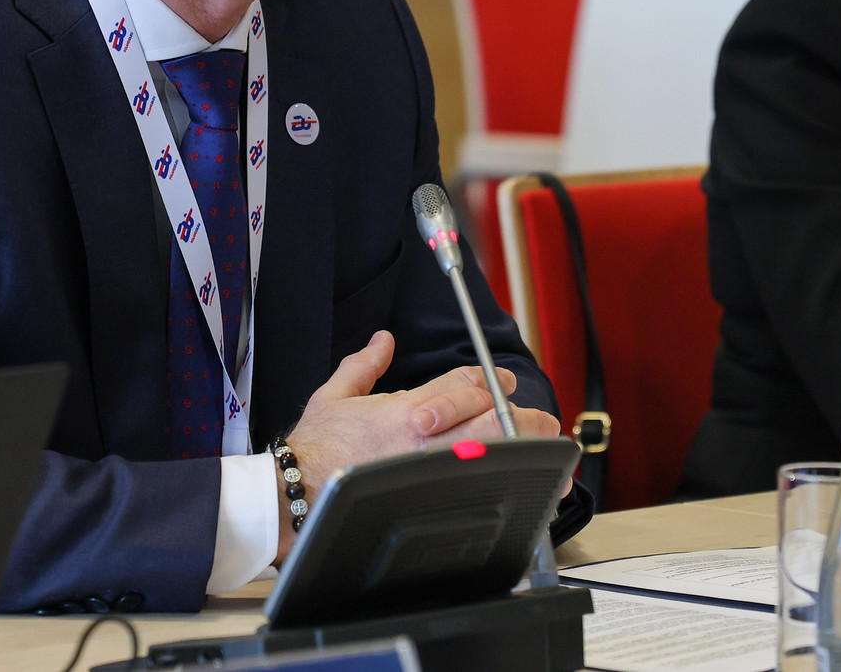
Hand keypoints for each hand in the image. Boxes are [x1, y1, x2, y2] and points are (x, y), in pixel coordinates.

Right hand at [274, 331, 550, 558]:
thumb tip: (383, 340)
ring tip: (546, 450)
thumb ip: (363, 365)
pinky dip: (505, 484)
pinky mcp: (425, 499)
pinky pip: (476, 488)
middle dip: (521, 415)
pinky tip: (526, 486)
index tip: (506, 382)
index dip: (490, 379)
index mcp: (405, 408)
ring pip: (491, 453)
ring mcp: (428, 471)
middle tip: (541, 419)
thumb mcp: (333, 395)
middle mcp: (422, 439)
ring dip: (523, 447)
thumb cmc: (313, 449)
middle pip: (490, 418)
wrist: (294, 495)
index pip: (463, 383)